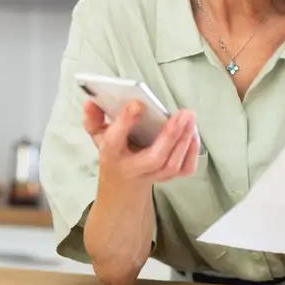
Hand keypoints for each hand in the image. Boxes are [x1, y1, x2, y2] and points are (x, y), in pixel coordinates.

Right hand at [84, 100, 199, 185]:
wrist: (122, 182)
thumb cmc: (113, 151)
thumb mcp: (98, 135)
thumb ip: (93, 118)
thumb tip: (90, 102)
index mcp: (112, 154)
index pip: (114, 140)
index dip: (125, 122)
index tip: (137, 104)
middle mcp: (133, 168)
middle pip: (154, 158)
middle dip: (170, 136)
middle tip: (182, 113)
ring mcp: (152, 176)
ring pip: (171, 165)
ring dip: (184, 141)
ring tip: (189, 118)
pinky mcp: (167, 178)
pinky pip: (184, 169)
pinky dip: (192, 152)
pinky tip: (193, 133)